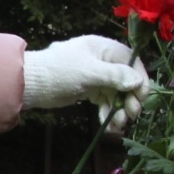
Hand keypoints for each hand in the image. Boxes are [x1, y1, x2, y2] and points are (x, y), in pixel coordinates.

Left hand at [22, 35, 150, 132]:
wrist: (32, 83)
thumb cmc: (59, 71)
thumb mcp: (88, 72)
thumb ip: (114, 76)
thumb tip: (137, 81)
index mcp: (104, 48)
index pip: (132, 62)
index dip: (140, 80)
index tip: (141, 98)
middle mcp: (104, 61)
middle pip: (127, 80)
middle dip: (130, 99)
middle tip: (131, 115)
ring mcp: (97, 76)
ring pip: (117, 94)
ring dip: (120, 110)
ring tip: (118, 125)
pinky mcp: (90, 89)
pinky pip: (105, 101)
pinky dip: (108, 112)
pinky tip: (108, 125)